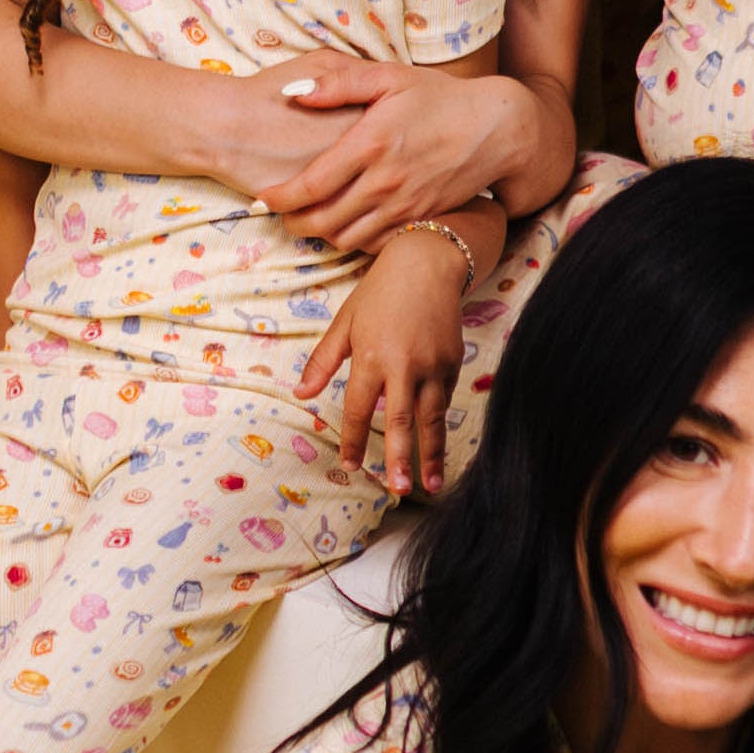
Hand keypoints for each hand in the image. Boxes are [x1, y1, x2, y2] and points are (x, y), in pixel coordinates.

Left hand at [263, 62, 539, 242]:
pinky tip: (347, 225)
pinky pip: (376, 244)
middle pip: (324, 220)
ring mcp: (404, 205)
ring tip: (310, 219)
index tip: (264, 198)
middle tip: (282, 213)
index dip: (280, 197)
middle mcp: (385, 181)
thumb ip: (339, 83)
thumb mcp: (389, 77)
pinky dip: (354, 241)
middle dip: (295, 221)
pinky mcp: (421, 218)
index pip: (312, 184)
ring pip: (347, 238)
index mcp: (371, 144)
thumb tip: (293, 93)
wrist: (496, 129)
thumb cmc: (440, 98)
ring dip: (322, 234)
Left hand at [298, 225, 469, 494]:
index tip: (351, 465)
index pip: (359, 408)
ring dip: (431, 454)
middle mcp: (405, 366)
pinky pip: (444, 400)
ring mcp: (434, 366)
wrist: (429, 263)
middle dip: (400, 458)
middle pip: (401, 421)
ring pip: (431, 418)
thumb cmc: (380, 292)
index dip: (354, 439)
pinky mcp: (454, 362)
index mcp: (372, 357)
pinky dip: (439, 424)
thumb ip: (323, 361)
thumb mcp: (345, 322)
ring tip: (430, 484)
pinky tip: (436, 446)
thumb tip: (299, 393)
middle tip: (399, 489)